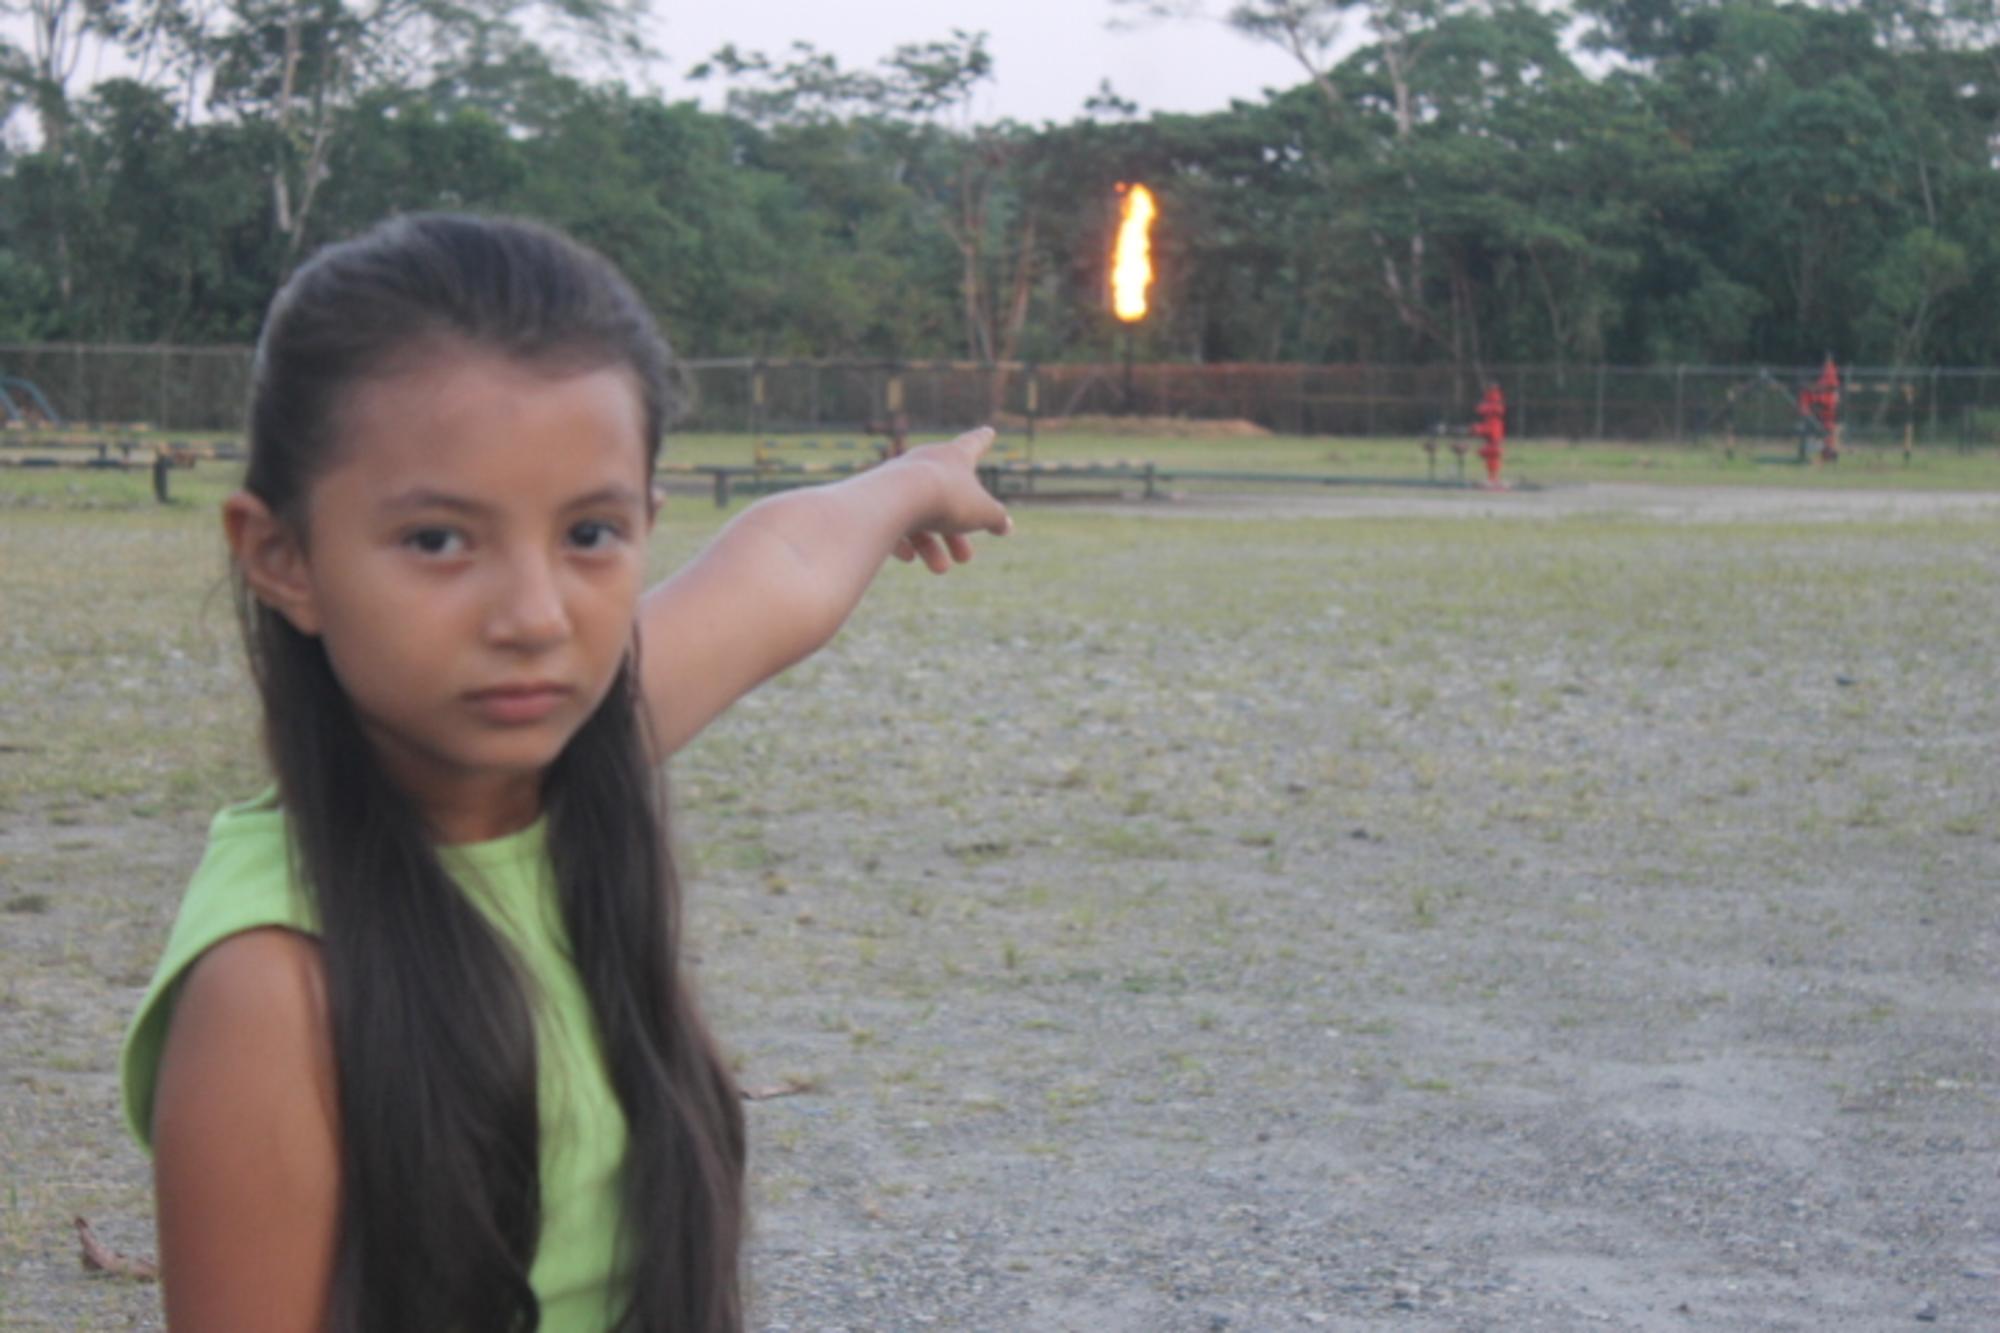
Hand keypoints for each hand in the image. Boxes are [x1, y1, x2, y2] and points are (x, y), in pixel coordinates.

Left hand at [890, 427, 1013, 572]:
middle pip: (946, 499)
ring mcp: (898, 481)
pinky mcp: (877, 500)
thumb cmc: (946, 499)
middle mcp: (924, 463)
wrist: (895, 501)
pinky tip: (910, 558)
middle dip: (956, 532)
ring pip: (919, 517)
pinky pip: (892, 523)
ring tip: (940, 568)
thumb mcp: (982, 512)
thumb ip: (996, 518)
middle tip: (966, 558)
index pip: (973, 444)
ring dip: (931, 546)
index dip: (983, 440)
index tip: (989, 431)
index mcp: (953, 457)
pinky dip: (902, 542)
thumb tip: (1005, 525)